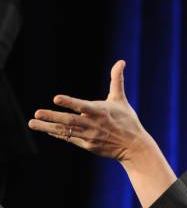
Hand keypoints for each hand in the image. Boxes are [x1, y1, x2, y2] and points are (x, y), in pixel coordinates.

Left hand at [28, 60, 150, 161]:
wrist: (134, 146)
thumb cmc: (127, 120)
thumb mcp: (121, 100)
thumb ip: (117, 80)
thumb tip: (121, 61)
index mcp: (102, 112)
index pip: (83, 106)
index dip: (70, 102)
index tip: (56, 98)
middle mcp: (94, 124)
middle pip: (70, 121)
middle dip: (53, 117)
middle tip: (37, 113)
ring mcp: (90, 136)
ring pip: (66, 131)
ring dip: (48, 127)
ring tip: (32, 123)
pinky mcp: (88, 145)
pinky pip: (69, 138)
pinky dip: (57, 133)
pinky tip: (46, 129)